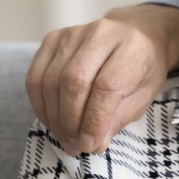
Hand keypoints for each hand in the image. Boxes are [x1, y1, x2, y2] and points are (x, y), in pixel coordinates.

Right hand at [26, 3, 178, 153]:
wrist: (135, 34)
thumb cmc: (141, 69)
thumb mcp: (143, 96)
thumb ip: (118, 118)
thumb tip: (93, 142)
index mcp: (132, 48)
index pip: (107, 86)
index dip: (94, 121)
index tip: (90, 145)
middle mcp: (101, 34)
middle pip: (74, 82)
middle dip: (71, 121)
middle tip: (75, 144)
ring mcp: (74, 34)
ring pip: (51, 80)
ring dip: (55, 117)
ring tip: (65, 137)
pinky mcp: (53, 39)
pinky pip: (36, 76)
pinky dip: (40, 104)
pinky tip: (52, 120)